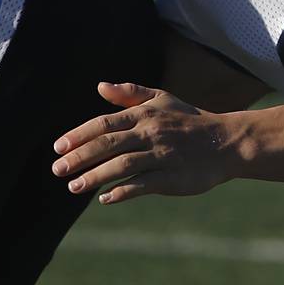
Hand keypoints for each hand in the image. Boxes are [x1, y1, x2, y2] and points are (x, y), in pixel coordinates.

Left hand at [51, 82, 240, 203]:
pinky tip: (105, 198)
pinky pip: (143, 185)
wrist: (226, 142)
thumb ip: (130, 93)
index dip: (79, 135)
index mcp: (144, 114)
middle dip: (80, 156)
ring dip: (95, 176)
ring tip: (73, 187)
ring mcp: (162, 155)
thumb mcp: (161, 99)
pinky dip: (123, 191)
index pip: (104, 123)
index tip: (58, 147)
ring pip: (122, 165)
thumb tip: (100, 86)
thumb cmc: (189, 120)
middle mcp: (150, 133)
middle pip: (108, 143)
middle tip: (57, 169)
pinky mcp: (173, 177)